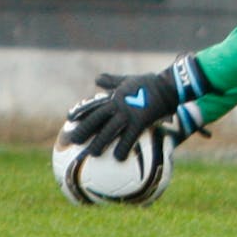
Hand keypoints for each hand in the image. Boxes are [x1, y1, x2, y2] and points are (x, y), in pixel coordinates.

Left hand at [66, 54, 210, 159]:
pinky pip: (129, 137)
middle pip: (96, 119)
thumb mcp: (128, 80)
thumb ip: (113, 81)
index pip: (94, 104)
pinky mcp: (140, 121)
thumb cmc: (149, 82)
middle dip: (84, 129)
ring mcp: (128, 113)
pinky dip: (123, 147)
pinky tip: (119, 158)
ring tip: (92, 154)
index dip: (81, 111)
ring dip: (100, 142)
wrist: (167, 85)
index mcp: (114, 97)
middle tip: (72, 141)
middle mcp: (118, 105)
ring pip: (109, 129)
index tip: (69, 117)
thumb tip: (97, 78)